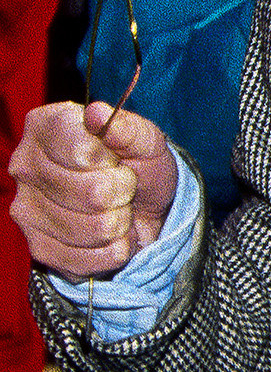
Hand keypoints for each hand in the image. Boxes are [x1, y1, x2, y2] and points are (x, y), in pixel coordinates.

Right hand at [8, 101, 176, 281]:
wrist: (140, 206)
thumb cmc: (137, 163)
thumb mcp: (145, 139)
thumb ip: (126, 127)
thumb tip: (96, 113)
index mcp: (44, 126)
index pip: (80, 148)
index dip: (110, 158)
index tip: (115, 157)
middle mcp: (25, 167)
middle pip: (93, 193)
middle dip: (123, 190)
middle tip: (122, 184)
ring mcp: (27, 211)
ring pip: (95, 228)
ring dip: (120, 220)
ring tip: (116, 207)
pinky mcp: (39, 249)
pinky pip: (91, 259)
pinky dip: (113, 248)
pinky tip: (109, 233)